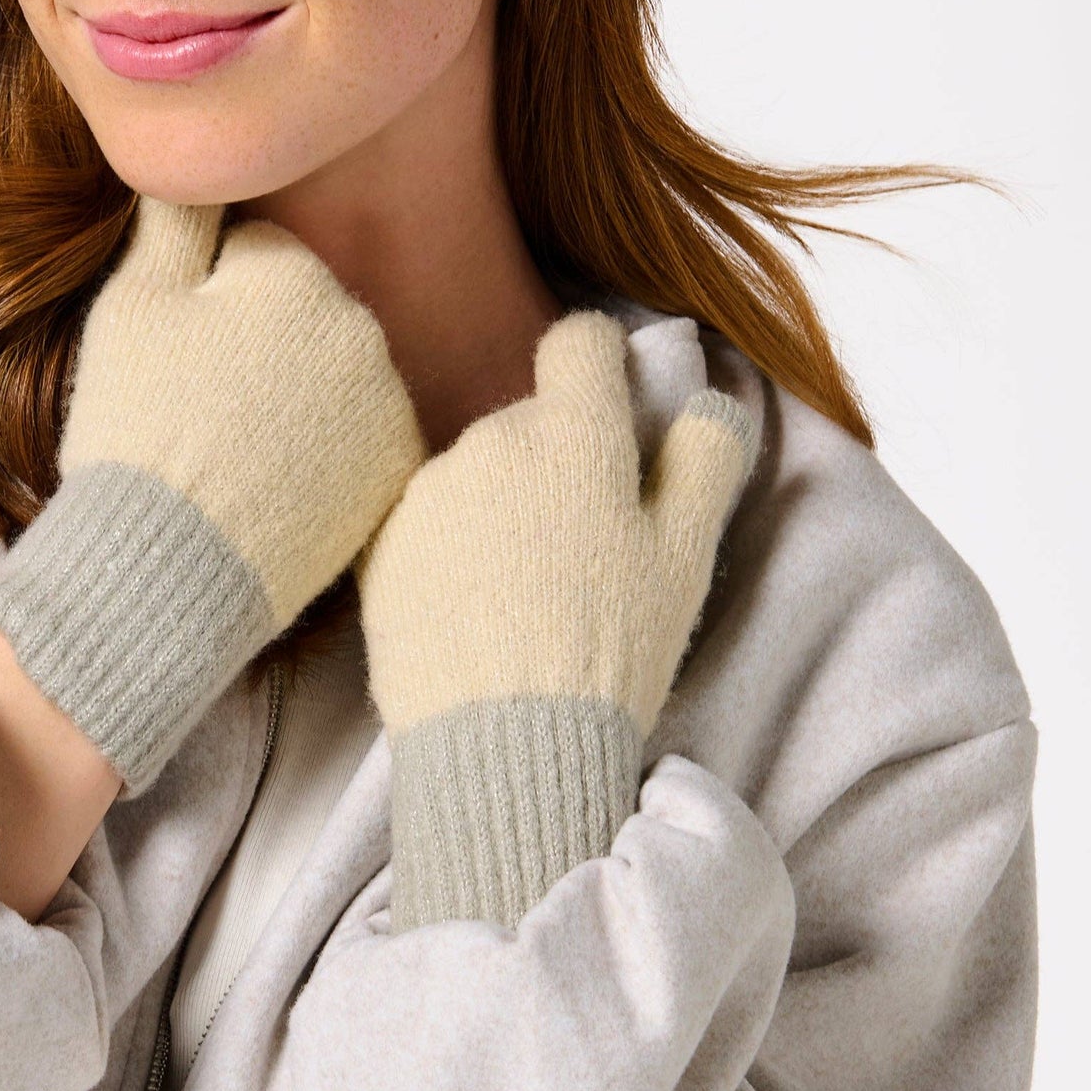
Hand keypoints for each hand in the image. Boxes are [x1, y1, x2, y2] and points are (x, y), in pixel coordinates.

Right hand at [0, 198, 423, 794]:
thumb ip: (175, 217)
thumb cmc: (137, 427)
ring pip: (337, 374)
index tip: (183, 362)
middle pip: (307, 312)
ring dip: (302, 398)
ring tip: (241, 454)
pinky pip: (366, 436)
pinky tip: (283, 484)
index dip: (208, 307)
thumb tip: (192, 158)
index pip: (259, 258)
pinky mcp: (400, 471)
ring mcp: (389, 402)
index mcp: (296, 272)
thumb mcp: (132, 304)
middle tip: (208, 412)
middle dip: (265, 346)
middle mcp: (361, 326)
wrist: (167, 562)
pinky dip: (334, 453)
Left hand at [358, 307, 756, 926]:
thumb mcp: (685, 558)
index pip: (579, 344)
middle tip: (581, 545)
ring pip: (478, 470)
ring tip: (525, 591)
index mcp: (572, 435)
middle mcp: (489, 441)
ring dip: (503, 504)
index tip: (612, 404)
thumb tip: (709, 398)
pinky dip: (452, 547)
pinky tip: (476, 608)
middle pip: (530, 418)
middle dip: (559, 459)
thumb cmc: (611, 650)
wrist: (505, 746)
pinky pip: (427, 519)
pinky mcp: (381, 542)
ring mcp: (426, 490)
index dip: (602, 364)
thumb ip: (703, 461)